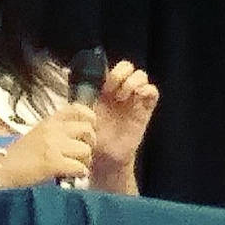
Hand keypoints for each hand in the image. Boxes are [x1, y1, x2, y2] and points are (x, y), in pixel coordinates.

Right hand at [0, 104, 96, 188]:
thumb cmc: (18, 157)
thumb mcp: (37, 136)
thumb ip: (57, 133)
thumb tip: (79, 140)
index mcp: (48, 122)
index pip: (76, 109)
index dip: (89, 118)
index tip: (89, 129)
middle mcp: (52, 130)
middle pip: (87, 130)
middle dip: (90, 143)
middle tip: (82, 154)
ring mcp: (53, 145)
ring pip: (85, 150)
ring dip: (84, 162)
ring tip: (74, 167)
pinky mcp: (53, 162)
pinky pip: (79, 167)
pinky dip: (79, 174)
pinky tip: (71, 176)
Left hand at [90, 60, 160, 192]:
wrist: (104, 157)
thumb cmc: (91, 137)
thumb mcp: (81, 114)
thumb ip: (80, 98)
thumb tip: (72, 80)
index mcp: (105, 90)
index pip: (111, 68)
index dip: (108, 71)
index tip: (101, 85)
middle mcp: (121, 91)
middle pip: (128, 67)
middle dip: (120, 74)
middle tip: (111, 89)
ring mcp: (134, 99)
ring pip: (141, 75)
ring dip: (132, 81)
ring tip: (122, 97)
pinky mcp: (145, 109)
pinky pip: (152, 92)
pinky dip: (147, 90)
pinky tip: (137, 97)